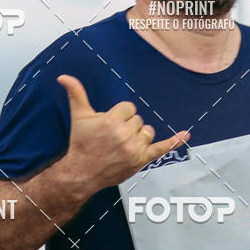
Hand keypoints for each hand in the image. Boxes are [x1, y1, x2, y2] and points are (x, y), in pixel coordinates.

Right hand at [57, 75, 189, 193]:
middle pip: (138, 120)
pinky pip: (162, 148)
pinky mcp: (141, 161)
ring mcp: (134, 149)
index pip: (129, 108)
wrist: (82, 173)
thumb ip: (75, 94)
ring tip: (122, 145)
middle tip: (112, 139)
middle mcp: (125, 134)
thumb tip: (63, 76)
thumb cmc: (81, 144)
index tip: (109, 126)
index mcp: (112, 121)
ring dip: (138, 136)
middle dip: (127, 126)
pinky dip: (175, 141)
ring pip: (147, 132)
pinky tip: (186, 134)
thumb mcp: (79, 117)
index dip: (119, 115)